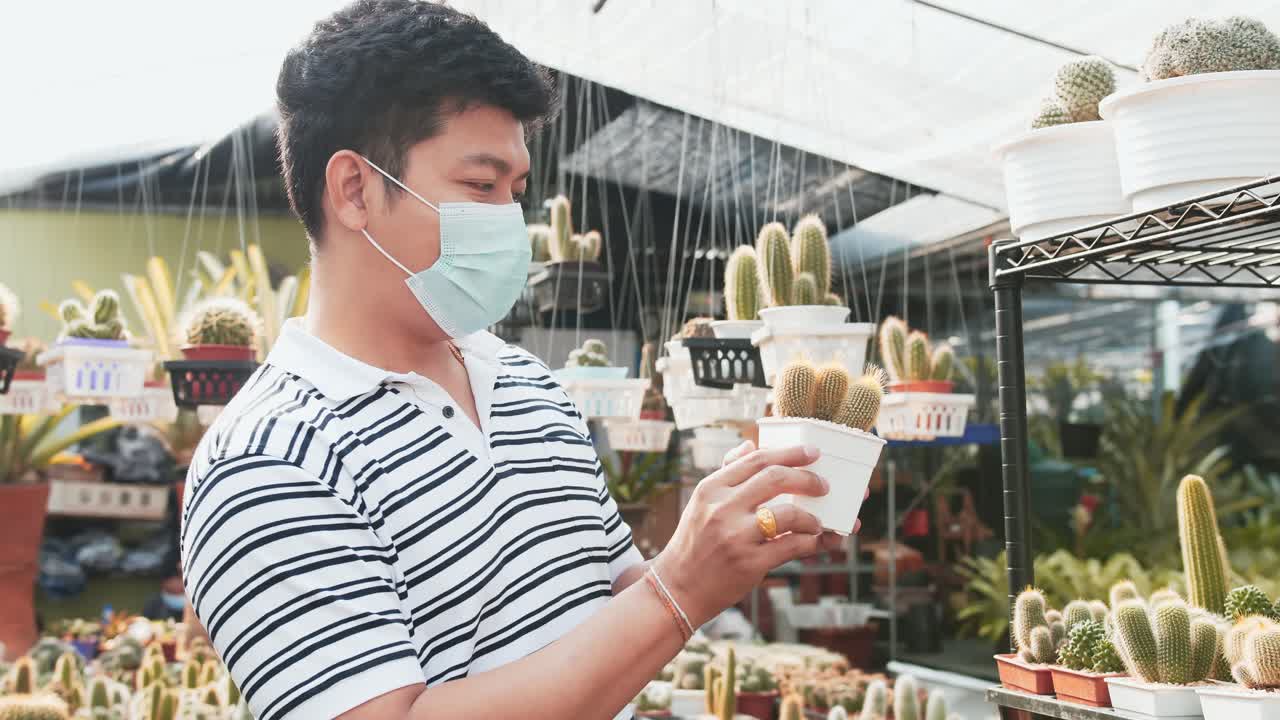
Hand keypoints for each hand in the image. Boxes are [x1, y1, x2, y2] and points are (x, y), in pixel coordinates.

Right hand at [652, 440, 851, 628]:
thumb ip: (727, 473)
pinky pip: (792, 547)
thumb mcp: (702, 502)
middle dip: (807, 479)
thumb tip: (750, 446)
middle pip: (775, 478)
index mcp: (711, 488)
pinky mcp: (749, 563)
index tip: (812, 452)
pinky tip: (818, 541)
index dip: (789, 453)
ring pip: (788, 514)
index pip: (756, 460)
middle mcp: (722, 508)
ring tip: (818, 522)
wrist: (678, 587)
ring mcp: (736, 536)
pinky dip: (812, 542)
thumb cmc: (695, 541)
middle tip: (824, 485)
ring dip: (811, 517)